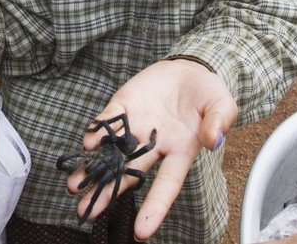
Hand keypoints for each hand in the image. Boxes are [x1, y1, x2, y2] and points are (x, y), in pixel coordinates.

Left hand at [64, 59, 236, 240]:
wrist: (190, 69)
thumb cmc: (209, 94)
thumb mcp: (223, 105)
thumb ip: (219, 122)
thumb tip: (213, 141)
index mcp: (181, 151)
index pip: (167, 184)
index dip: (155, 208)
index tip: (141, 232)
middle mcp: (155, 144)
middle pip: (129, 173)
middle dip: (108, 192)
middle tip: (85, 210)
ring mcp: (137, 126)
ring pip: (112, 151)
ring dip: (93, 167)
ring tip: (73, 185)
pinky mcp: (125, 105)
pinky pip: (109, 120)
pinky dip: (98, 131)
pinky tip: (87, 143)